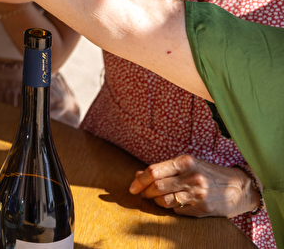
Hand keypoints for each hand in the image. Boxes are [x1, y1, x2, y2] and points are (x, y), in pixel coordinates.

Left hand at [129, 154, 260, 217]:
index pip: (154, 171)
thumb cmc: (208, 173)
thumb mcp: (188, 165)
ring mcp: (197, 194)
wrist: (239, 188)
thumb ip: (164, 169)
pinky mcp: (201, 209)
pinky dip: (170, 207)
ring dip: (155, 201)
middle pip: (156, 187)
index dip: (139, 180)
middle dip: (145, 191)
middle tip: (142, 193)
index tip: (132, 187)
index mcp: (186, 162)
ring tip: (155, 198)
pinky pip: (176, 210)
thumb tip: (137, 174)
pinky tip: (173, 203)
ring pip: (164, 201)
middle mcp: (191, 177)